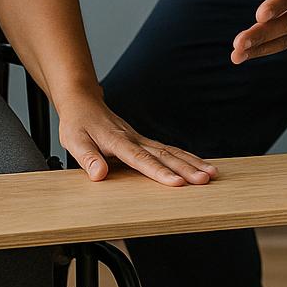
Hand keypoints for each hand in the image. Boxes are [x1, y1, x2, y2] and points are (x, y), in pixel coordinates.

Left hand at [55, 92, 217, 186]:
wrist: (84, 102)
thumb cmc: (78, 124)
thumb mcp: (74, 141)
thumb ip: (87, 158)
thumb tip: (98, 174)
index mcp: (118, 141)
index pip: (141, 159)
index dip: (159, 172)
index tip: (177, 183)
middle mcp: (134, 139)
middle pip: (164, 154)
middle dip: (186, 168)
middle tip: (206, 179)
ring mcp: (141, 139)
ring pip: (171, 151)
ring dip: (192, 162)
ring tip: (212, 174)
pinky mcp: (144, 141)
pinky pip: (168, 149)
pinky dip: (186, 157)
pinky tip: (200, 164)